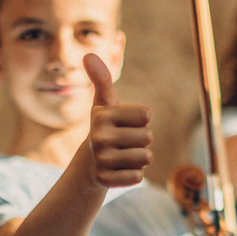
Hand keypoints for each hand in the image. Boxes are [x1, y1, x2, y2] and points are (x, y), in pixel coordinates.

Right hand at [84, 53, 152, 188]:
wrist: (89, 164)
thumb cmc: (105, 128)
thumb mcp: (104, 104)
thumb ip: (102, 79)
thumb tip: (88, 54)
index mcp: (102, 116)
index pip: (145, 115)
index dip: (140, 120)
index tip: (124, 123)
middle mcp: (99, 137)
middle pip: (148, 137)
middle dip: (141, 141)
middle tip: (124, 142)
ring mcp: (102, 161)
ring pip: (145, 158)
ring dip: (139, 158)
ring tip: (122, 156)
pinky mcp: (106, 180)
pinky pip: (137, 176)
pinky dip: (133, 174)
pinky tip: (119, 170)